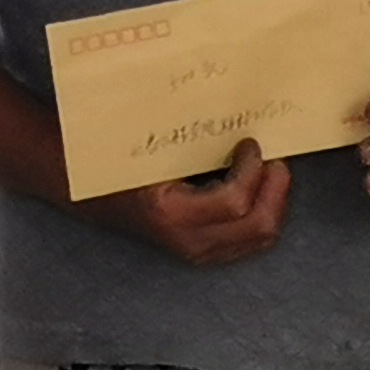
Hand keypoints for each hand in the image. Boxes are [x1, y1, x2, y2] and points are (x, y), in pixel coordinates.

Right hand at [79, 140, 291, 264]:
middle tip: (274, 160)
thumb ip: (194, 139)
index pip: (235, 202)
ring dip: (273, 201)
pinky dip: (262, 212)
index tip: (251, 143)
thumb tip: (238, 117)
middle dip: (276, 189)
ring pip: (260, 237)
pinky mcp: (203, 253)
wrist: (93, 197)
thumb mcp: (152, 149)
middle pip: (259, 227)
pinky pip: (249, 240)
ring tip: (267, 172)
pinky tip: (256, 189)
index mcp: (170, 213)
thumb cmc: (119, 166)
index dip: (253, 169)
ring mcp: (197, 251)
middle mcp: (187, 240)